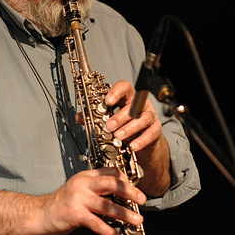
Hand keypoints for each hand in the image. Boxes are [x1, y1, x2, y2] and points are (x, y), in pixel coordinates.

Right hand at [39, 167, 145, 234]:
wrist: (39, 214)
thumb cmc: (61, 204)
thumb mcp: (79, 190)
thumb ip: (97, 190)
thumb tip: (120, 197)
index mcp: (85, 176)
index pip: (110, 172)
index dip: (125, 180)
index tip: (135, 189)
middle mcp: (82, 184)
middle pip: (112, 184)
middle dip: (130, 192)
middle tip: (142, 200)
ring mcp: (78, 198)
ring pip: (107, 205)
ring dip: (125, 214)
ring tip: (137, 221)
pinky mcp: (74, 214)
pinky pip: (96, 223)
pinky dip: (109, 231)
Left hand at [103, 80, 170, 196]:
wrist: (140, 141)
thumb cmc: (123, 126)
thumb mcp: (109, 119)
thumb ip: (95, 117)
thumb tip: (79, 117)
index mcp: (127, 97)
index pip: (124, 87)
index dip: (116, 92)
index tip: (107, 101)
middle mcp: (140, 104)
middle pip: (132, 106)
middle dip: (119, 117)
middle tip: (109, 126)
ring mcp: (149, 116)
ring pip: (142, 119)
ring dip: (128, 129)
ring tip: (117, 137)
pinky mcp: (155, 130)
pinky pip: (150, 134)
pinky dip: (140, 141)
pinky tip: (132, 146)